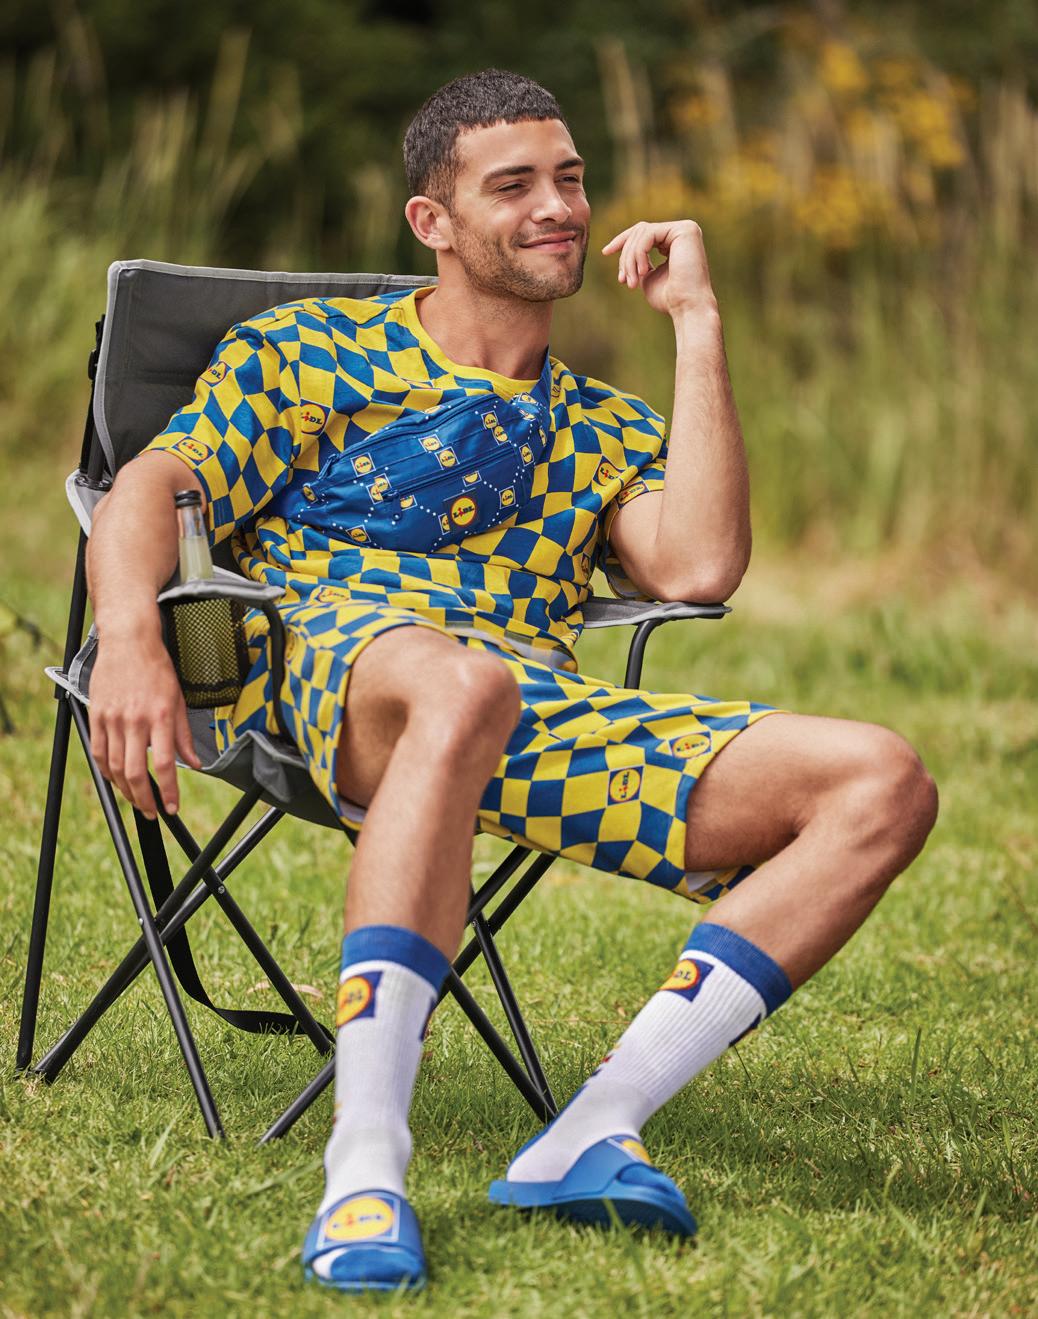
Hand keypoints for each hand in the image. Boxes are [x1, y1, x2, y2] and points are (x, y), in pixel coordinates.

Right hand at [89, 629, 199, 818]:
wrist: (128, 641)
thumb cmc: (156, 669)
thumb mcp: (178, 700)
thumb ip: (184, 736)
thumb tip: (195, 763)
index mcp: (160, 716)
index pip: (165, 764)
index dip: (169, 791)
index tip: (172, 807)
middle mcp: (135, 720)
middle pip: (136, 773)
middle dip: (145, 799)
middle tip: (152, 811)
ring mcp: (112, 719)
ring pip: (115, 767)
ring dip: (126, 790)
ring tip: (137, 800)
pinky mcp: (96, 715)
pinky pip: (99, 752)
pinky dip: (106, 771)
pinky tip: (115, 779)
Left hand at [602, 220, 717, 318]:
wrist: (687, 308)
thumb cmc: (670, 299)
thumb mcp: (647, 277)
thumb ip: (640, 262)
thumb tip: (625, 254)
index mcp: (676, 240)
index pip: (643, 233)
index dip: (622, 241)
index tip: (605, 252)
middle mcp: (683, 231)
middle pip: (640, 231)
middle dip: (626, 255)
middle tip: (623, 280)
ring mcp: (686, 229)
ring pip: (642, 232)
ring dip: (631, 258)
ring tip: (632, 282)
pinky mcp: (685, 230)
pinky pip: (649, 234)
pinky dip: (639, 253)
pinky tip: (643, 272)